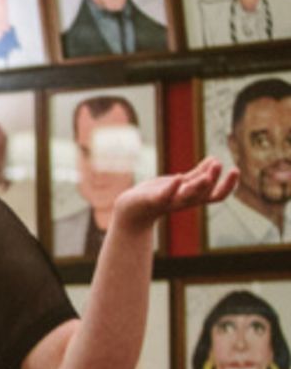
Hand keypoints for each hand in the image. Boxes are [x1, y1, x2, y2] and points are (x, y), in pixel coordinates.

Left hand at [113, 156, 237, 231]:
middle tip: (219, 164)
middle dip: (213, 178)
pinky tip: (178, 177)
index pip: (217, 195)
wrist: (132, 209)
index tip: (236, 169)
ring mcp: (170, 202)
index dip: (228, 185)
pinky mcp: (154, 201)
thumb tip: (215, 160)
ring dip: (198, 185)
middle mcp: (185, 202)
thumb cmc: (158, 195)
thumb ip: (197, 173)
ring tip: (207, 173)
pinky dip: (172, 188)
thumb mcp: (181, 183)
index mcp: (193, 197)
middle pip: (204, 194)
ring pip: (188, 196)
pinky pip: (165, 196)